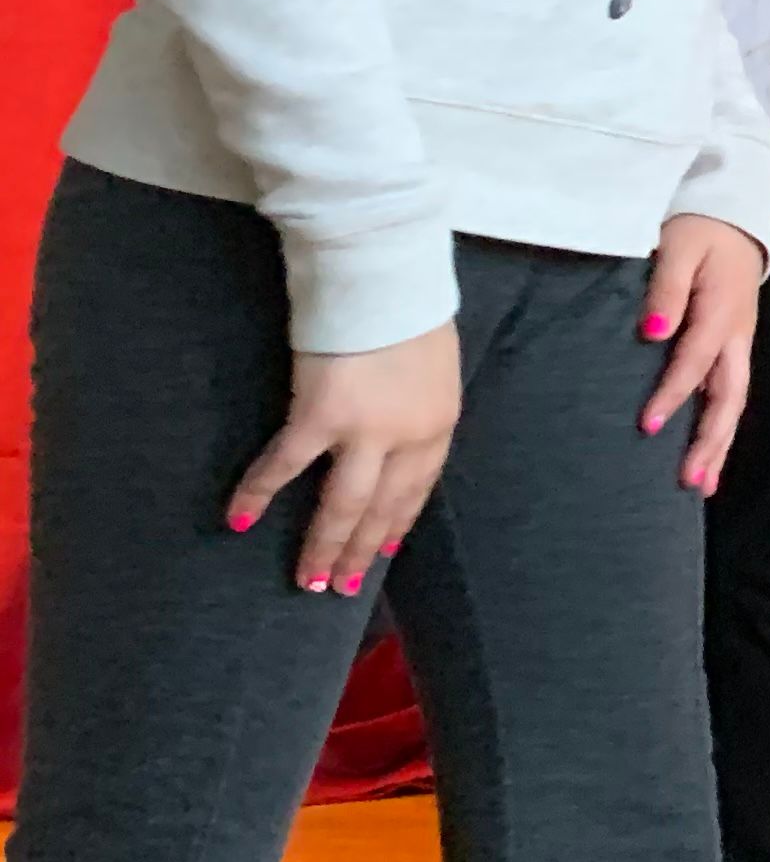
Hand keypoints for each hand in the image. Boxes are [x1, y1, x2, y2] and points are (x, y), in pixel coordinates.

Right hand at [233, 321, 461, 595]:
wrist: (383, 275)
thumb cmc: (406, 307)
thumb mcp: (432, 365)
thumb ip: (416, 402)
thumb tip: (396, 424)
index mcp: (438, 423)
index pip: (417, 488)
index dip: (397, 523)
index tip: (383, 552)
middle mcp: (408, 436)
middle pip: (383, 508)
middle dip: (360, 550)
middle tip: (341, 587)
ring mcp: (365, 430)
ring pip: (342, 505)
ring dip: (322, 545)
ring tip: (307, 580)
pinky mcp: (320, 415)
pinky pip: (285, 465)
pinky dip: (259, 493)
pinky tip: (239, 519)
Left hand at [640, 213, 765, 495]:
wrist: (736, 215)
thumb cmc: (699, 229)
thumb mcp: (679, 246)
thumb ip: (667, 289)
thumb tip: (653, 332)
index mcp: (723, 312)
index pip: (696, 361)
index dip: (673, 394)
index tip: (647, 426)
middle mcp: (737, 336)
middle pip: (729, 396)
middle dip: (711, 441)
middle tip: (690, 482)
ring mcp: (740, 345)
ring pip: (734, 402)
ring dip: (720, 445)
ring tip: (702, 486)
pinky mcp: (735, 349)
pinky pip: (731, 394)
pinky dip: (722, 428)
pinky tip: (710, 455)